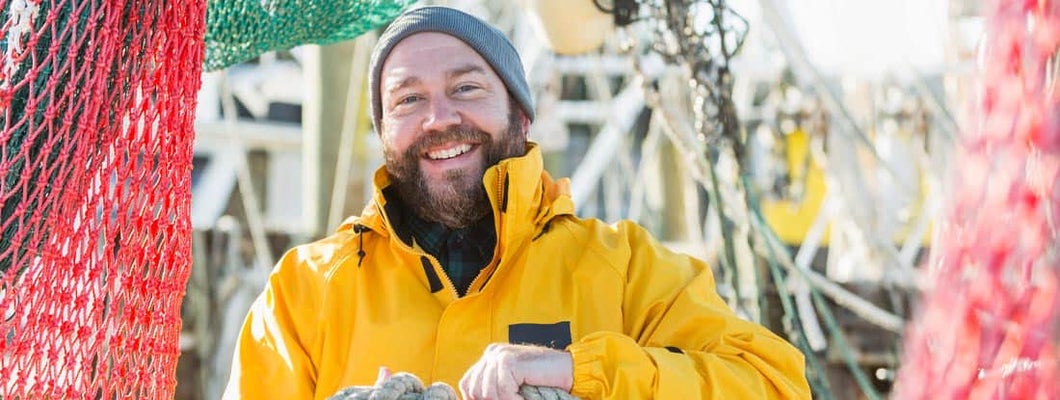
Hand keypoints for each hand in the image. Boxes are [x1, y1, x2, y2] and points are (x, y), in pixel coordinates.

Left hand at [459, 343, 573, 399]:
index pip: (468, 383)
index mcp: (491, 356)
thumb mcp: (512, 384)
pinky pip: (502, 391)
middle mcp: (492, 352)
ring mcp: (500, 355)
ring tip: (520, 399)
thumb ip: (494, 388)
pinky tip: (525, 398)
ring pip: (487, 393)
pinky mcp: (509, 361)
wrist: (568, 370)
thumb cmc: (543, 381)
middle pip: (474, 389)